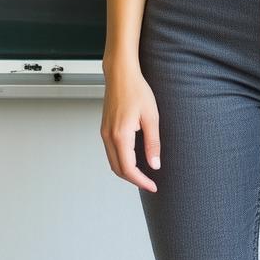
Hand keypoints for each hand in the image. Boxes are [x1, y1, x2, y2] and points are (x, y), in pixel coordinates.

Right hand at [100, 65, 161, 193]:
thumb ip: (152, 143)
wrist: (121, 74)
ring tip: (143, 173)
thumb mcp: (151, 116)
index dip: (141, 181)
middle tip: (150, 182)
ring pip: (113, 162)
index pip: (128, 169)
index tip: (153, 186)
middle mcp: (108, 136)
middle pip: (118, 169)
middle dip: (134, 179)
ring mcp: (104, 132)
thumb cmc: (136, 90)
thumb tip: (154, 164)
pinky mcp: (105, 128)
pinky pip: (111, 151)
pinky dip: (121, 160)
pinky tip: (133, 158)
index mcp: (120, 135)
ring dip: (126, 171)